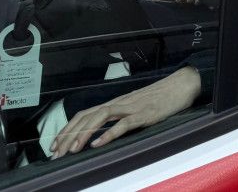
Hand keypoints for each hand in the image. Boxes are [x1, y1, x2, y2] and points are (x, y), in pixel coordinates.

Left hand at [51, 66, 200, 155]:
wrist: (182, 85)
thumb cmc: (161, 97)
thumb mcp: (136, 107)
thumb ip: (121, 117)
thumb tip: (104, 132)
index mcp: (116, 103)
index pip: (85, 114)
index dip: (67, 128)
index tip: (56, 144)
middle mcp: (119, 103)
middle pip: (87, 115)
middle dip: (68, 135)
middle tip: (57, 153)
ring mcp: (131, 107)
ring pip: (100, 117)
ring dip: (83, 134)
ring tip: (72, 149)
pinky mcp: (144, 114)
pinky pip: (123, 124)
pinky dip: (108, 134)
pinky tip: (98, 143)